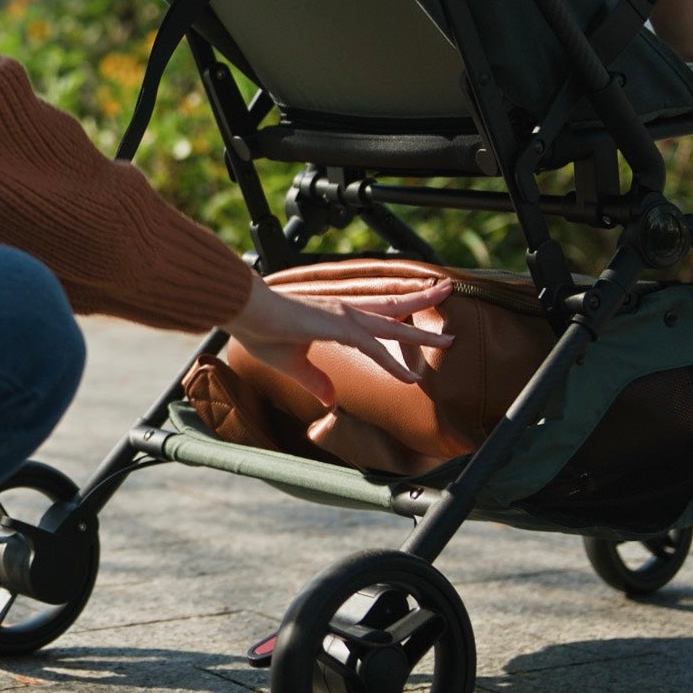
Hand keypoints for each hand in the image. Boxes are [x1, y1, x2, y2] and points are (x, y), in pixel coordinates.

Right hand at [224, 272, 452, 406]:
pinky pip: (373, 348)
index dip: (400, 314)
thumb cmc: (261, 330)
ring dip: (422, 334)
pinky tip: (410, 377)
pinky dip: (393, 364)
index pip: (377, 313)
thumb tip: (331, 399)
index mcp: (335, 316)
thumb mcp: (293, 363)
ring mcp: (343, 316)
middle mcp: (345, 312)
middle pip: (394, 306)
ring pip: (393, 324)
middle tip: (448, 293)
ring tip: (449, 339)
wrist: (243, 311)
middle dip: (423, 301)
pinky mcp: (336, 327)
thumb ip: (315, 380)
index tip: (419, 317)